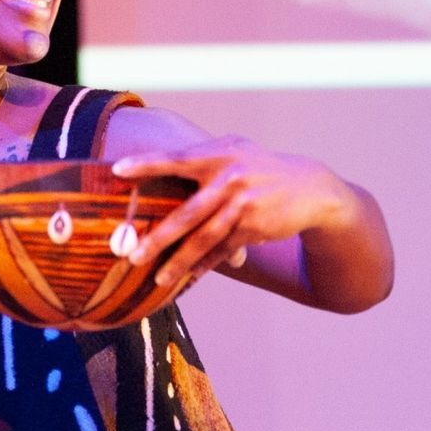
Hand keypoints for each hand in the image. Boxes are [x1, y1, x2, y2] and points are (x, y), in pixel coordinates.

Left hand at [114, 137, 356, 290]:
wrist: (311, 188)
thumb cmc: (259, 169)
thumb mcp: (235, 153)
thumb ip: (202, 161)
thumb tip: (156, 169)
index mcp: (220, 154)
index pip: (177, 158)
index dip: (148, 164)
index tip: (119, 170)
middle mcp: (231, 177)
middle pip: (188, 212)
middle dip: (159, 236)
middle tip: (133, 255)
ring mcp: (244, 204)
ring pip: (205, 238)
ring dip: (180, 261)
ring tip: (158, 277)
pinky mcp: (254, 227)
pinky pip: (223, 250)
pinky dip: (205, 264)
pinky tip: (189, 276)